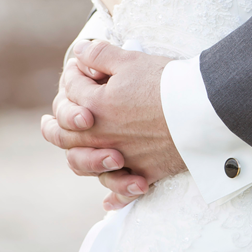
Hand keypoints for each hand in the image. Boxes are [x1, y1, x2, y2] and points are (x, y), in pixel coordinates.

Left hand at [41, 43, 185, 209]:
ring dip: (77, 159)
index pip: (72, 91)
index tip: (81, 65)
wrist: (203, 110)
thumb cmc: (166, 82)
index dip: (74, 74)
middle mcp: (103, 137)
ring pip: (86, 165)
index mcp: (95, 108)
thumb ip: (100, 55)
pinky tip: (109, 199)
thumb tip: (78, 51)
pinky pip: (122, 189)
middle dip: (55, 125)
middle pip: (67, 135)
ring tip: (73, 153)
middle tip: (48, 122)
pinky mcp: (145, 172)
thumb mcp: (130, 60)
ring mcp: (122, 157)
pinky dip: (115, 194)